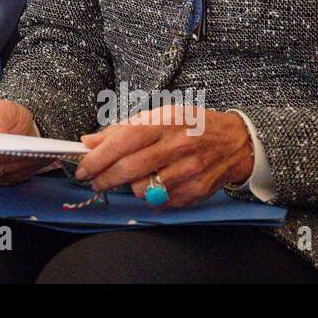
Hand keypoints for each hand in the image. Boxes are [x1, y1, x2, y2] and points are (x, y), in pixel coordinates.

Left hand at [74, 106, 253, 207]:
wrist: (235, 142)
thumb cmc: (190, 125)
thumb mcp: (159, 116)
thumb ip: (122, 129)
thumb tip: (88, 141)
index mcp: (166, 122)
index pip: (123, 142)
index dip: (98, 158)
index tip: (82, 169)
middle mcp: (178, 146)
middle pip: (129, 169)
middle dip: (104, 179)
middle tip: (94, 182)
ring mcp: (189, 171)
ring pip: (142, 189)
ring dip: (129, 187)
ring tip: (133, 177)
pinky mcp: (196, 191)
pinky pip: (159, 202)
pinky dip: (150, 195)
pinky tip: (155, 183)